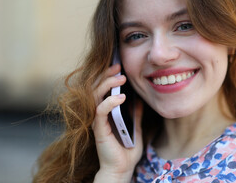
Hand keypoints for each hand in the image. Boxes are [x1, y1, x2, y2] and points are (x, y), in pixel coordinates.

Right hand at [91, 64, 142, 181]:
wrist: (122, 169)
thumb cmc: (127, 150)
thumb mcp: (136, 128)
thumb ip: (136, 115)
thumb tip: (140, 100)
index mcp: (107, 112)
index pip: (102, 89)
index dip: (108, 76)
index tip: (119, 67)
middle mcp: (99, 114)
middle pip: (96, 87)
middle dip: (106, 75)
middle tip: (118, 66)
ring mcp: (98, 120)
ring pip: (95, 95)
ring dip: (107, 84)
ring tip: (120, 78)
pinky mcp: (99, 128)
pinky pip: (100, 110)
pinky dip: (110, 101)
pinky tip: (122, 97)